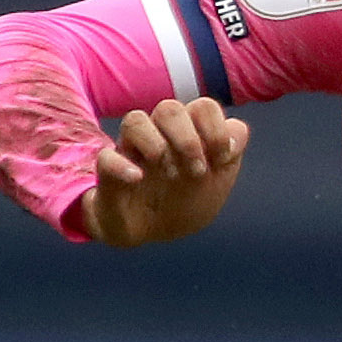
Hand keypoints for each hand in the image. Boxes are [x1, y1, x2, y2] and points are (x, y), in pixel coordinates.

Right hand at [77, 98, 250, 247]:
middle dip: (189, 139)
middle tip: (196, 171)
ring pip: (136, 120)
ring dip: (157, 145)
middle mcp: (159, 135)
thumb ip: (230, 156)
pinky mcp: (110, 172)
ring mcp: (132, 151)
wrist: (149, 233)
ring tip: (169, 174)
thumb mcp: (216, 184)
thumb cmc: (184, 203)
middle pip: (170, 109)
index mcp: (188, 133)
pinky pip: (106, 157)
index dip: (217, 130)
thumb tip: (235, 132)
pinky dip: (122, 166)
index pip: (203, 107)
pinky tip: (138, 178)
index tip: (221, 161)